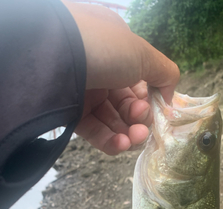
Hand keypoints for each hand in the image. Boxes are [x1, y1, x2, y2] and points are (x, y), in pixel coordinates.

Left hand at [61, 1, 179, 154]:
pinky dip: (110, 141)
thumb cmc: (103, 48)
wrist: (53, 56)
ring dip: (128, 134)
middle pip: (127, 104)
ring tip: (134, 140)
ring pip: (112, 120)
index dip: (149, 98)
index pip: (139, 80)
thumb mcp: (143, 53)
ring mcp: (84, 91)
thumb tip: (169, 98)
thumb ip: (165, 74)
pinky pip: (95, 131)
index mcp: (115, 49)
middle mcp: (100, 69)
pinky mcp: (71, 113)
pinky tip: (121, 145)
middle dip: (139, 119)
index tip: (156, 109)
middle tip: (142, 127)